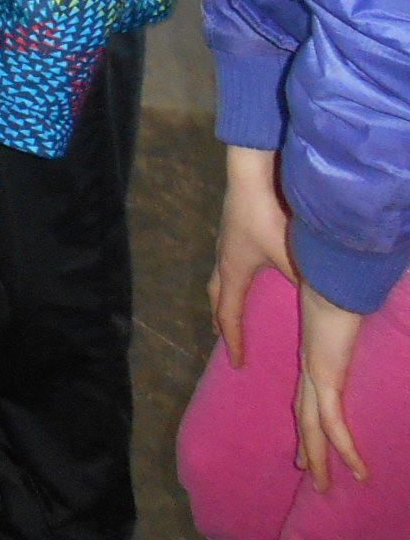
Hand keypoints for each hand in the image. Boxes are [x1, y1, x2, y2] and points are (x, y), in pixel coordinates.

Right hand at [211, 146, 296, 366]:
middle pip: (216, 296)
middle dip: (222, 319)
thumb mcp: (293, 255)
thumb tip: (323, 307)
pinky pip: (228, 262)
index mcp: (234, 270)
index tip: (237, 363)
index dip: (234, 340)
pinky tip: (247, 271)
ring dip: (224, 296)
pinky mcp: (232, 228)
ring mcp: (225, 241)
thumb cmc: (269, 217)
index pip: (229, 313)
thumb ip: (306, 282)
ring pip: (219, 277)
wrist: (251, 175)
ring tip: (232, 307)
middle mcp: (224, 258)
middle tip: (226, 337)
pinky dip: (233, 277)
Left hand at [295, 282, 367, 490]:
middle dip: (307, 447)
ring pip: (313, 427)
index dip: (306, 418)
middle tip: (309, 473)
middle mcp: (310, 365)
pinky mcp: (326, 375)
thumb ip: (348, 319)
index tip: (304, 439)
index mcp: (313, 351)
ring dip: (320, 459)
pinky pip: (333, 422)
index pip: (306, 393)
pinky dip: (345, 449)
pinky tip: (358, 471)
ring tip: (322, 486)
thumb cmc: (341, 282)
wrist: (331, 271)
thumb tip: (357, 315)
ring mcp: (316, 372)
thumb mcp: (345, 308)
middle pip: (304, 416)